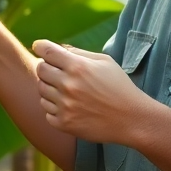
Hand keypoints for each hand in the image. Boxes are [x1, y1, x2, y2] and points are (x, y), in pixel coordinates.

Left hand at [32, 39, 147, 143]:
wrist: (131, 119)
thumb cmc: (120, 87)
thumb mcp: (105, 62)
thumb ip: (79, 53)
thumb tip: (59, 49)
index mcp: (78, 67)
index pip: (46, 51)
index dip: (40, 47)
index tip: (39, 48)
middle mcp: (67, 85)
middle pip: (40, 70)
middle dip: (46, 67)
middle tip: (57, 72)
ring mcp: (64, 106)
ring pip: (41, 91)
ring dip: (50, 88)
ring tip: (66, 91)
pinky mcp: (64, 124)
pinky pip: (47, 112)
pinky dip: (54, 108)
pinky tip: (69, 107)